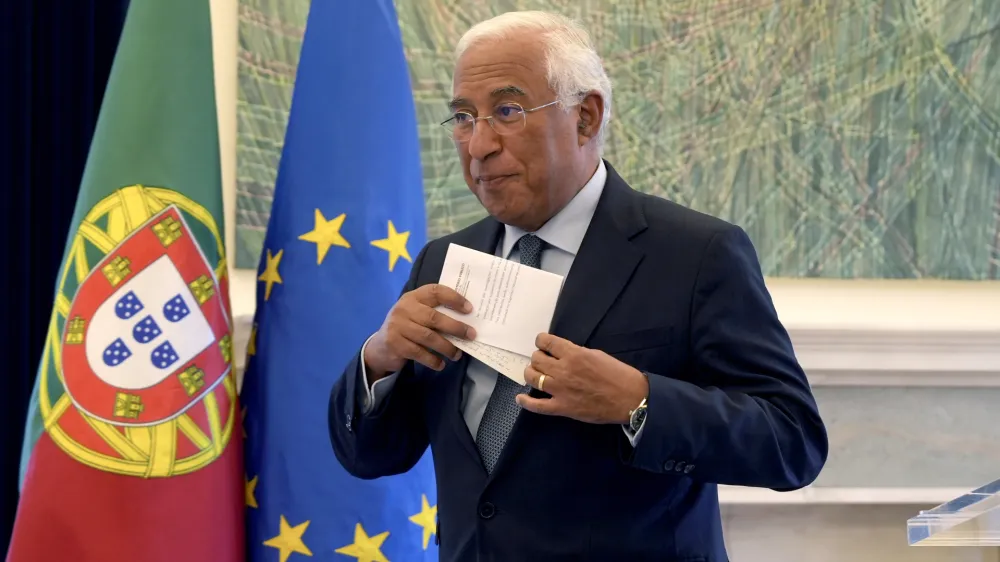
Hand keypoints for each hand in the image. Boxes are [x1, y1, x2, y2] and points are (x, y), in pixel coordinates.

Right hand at [364, 284, 475, 379]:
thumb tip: (466, 321)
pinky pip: (420, 353)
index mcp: (413, 297)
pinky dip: (433, 360)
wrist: (380, 347)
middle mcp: (404, 309)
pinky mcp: (395, 344)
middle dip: (456, 327)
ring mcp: (398, 326)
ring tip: (457, 355)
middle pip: (434, 317)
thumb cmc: (407, 328)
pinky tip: (441, 364)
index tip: (469, 309)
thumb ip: (434, 313)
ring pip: (429, 337)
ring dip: (447, 347)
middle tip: (471, 335)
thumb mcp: (417, 314)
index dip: (454, 298)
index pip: (435, 291)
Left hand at [517, 333, 648, 424]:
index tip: (543, 344)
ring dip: (531, 373)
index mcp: (573, 355)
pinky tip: (520, 398)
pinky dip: (526, 402)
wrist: (629, 399)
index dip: (541, 341)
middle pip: (536, 359)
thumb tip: (563, 354)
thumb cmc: (618, 374)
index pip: (546, 342)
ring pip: (532, 377)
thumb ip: (576, 354)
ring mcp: (559, 390)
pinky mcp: (561, 408)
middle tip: (544, 361)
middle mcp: (562, 371)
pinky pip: (537, 406)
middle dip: (538, 357)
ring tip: (535, 374)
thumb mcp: (597, 354)